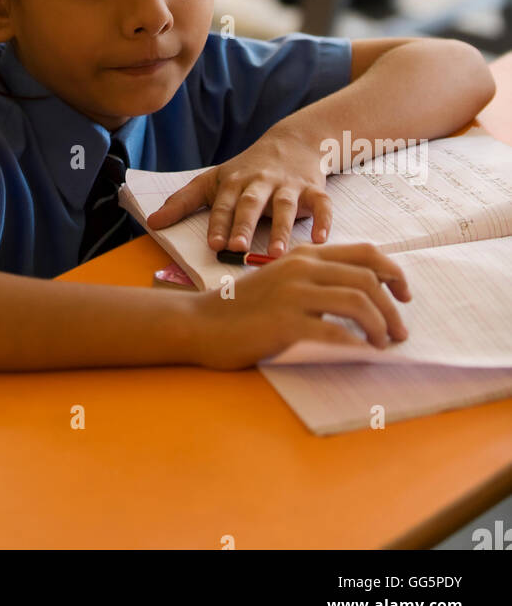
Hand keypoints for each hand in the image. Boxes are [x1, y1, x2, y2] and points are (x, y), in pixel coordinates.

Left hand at [147, 131, 328, 254]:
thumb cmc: (246, 170)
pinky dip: (324, 220)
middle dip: (244, 225)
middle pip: (251, 204)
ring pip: (285, 206)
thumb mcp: (212, 180)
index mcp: (233, 183)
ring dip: (283, 229)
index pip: (223, 204)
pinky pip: (321, 205)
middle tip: (238, 248)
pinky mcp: (313, 189)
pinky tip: (323, 240)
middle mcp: (259, 183)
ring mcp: (287, 186)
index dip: (218, 223)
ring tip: (279, 254)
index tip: (213, 244)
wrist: (291, 142)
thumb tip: (152, 224)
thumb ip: (183, 202)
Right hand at [187, 242, 410, 370]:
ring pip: (358, 300)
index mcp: (304, 255)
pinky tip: (361, 354)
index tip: (405, 295)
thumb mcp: (281, 281)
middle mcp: (302, 268)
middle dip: (393, 307)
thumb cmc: (244, 308)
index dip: (394, 271)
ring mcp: (293, 294)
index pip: (365, 252)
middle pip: (368, 277)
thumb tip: (362, 298)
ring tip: (384, 344)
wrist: (201, 323)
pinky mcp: (285, 322)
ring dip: (380, 325)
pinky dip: (356, 344)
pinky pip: (334, 331)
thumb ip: (316, 280)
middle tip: (400, 331)